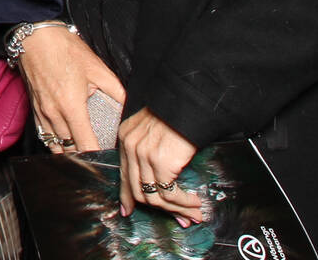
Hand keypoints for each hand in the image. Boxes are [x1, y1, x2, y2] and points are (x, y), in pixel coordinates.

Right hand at [14, 24, 124, 152]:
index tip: (110, 162)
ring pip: (56, 146)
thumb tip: (130, 108)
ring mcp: (42, 113)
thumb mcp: (97, 68)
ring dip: (70, 153)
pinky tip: (66, 145)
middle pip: (70, 150)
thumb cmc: (65, 49)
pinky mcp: (34, 109)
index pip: (85, 145)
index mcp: (71, 106)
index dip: (99, 158)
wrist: (35, 36)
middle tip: (102, 161)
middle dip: (87, 159)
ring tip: (85, 158)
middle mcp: (54, 114)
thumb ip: (116, 91)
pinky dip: (56, 144)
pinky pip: (45, 136)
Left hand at [116, 108, 202, 224]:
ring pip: (154, 197)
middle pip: (138, 190)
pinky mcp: (161, 162)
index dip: (127, 196)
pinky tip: (194, 203)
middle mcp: (131, 146)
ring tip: (193, 214)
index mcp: (126, 136)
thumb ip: (150, 147)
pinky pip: (169, 194)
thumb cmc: (179, 110)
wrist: (191, 98)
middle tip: (180, 219)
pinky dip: (183, 203)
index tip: (129, 211)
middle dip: (160, 210)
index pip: (124, 174)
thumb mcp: (155, 126)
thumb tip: (160, 177)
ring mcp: (144, 155)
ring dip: (177, 210)